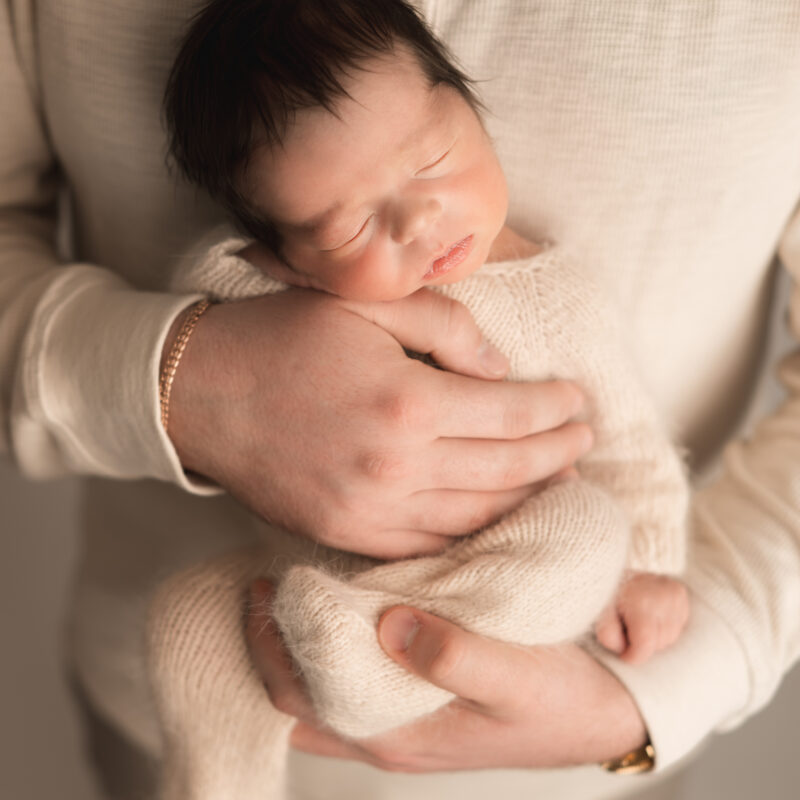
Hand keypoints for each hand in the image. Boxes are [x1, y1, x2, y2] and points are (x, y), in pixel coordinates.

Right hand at [165, 288, 590, 557]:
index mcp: (407, 401)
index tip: (578, 400)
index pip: (512, 413)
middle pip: (505, 469)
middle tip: (584, 441)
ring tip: (557, 480)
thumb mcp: (365, 304)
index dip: (555, 407)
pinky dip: (473, 532)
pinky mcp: (348, 534)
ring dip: (526, 499)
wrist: (199, 393)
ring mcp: (371, 511)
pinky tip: (495, 515)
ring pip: (476, 515)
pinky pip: (430, 543)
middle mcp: (397, 466)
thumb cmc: (282, 336)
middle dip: (556, 454)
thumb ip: (446, 326)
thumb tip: (500, 369)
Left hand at [246, 582, 647, 771]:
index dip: (268, 646)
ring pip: (319, 691)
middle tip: (261, 580)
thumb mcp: (520, 679)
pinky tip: (333, 609)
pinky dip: (328, 649)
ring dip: (294, 647)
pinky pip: (350, 681)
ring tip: (285, 590)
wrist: (610, 712)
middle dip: (268, 642)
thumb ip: (458, 658)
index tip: (260, 585)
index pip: (299, 699)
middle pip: (296, 696)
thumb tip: (390, 626)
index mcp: (401, 734)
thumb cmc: (565, 699)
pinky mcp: (419, 700)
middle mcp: (389, 732)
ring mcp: (401, 719)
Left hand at [595, 572, 689, 663]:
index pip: (645, 646)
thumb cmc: (607, 588)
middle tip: (626, 630)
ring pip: (670, 637)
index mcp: (641, 603)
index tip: (623, 653)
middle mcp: (662, 598)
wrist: (620, 558)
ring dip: (655, 637)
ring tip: (637, 620)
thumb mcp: (599, 610)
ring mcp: (674, 595)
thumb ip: (607, 633)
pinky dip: (665, 626)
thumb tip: (622, 649)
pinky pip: (678, 625)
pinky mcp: (680, 593)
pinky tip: (651, 615)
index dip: (632, 655)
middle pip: (658, 644)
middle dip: (642, 644)